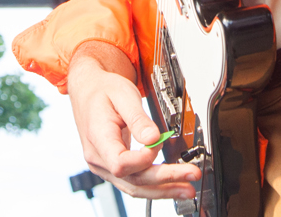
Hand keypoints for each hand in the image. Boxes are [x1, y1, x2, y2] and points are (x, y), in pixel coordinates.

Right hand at [67, 44, 199, 198]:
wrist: (89, 90)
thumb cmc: (103, 90)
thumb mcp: (123, 95)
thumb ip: (138, 118)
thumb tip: (154, 138)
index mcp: (98, 138)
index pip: (120, 163)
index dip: (143, 159)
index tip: (158, 142)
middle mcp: (98, 158)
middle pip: (133, 180)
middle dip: (166, 180)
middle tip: (192, 174)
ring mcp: (104, 166)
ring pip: (135, 187)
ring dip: (163, 189)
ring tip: (187, 188)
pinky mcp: (112, 167)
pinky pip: (133, 182)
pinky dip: (154, 186)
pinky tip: (172, 185)